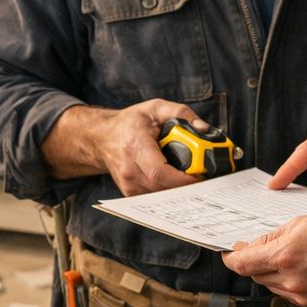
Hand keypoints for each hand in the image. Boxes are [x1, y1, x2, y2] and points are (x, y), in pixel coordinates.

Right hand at [45, 99, 207, 195]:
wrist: (102, 137)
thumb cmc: (130, 123)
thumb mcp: (156, 108)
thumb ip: (181, 113)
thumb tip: (204, 129)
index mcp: (135, 146)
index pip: (159, 171)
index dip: (181, 179)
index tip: (199, 176)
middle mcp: (128, 168)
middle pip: (162, 187)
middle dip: (185, 186)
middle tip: (201, 178)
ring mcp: (127, 183)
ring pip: (160, 196)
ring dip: (177, 190)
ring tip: (189, 178)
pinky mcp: (129, 192)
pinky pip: (154, 198)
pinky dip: (167, 192)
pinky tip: (175, 182)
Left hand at [221, 210, 306, 306]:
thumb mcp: (301, 222)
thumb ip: (270, 237)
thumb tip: (250, 246)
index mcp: (286, 256)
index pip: (242, 264)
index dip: (230, 258)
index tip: (228, 253)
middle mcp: (293, 281)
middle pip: (256, 275)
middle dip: (255, 262)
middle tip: (263, 249)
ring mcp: (305, 295)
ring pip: (272, 285)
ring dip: (272, 272)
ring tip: (293, 255)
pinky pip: (290, 294)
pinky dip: (289, 282)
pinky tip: (303, 268)